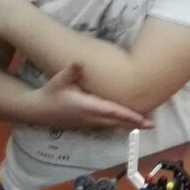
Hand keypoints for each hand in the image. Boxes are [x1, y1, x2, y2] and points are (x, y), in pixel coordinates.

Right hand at [33, 63, 152, 130]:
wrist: (37, 110)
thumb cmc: (50, 93)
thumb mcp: (58, 80)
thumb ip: (71, 72)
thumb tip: (80, 63)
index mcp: (86, 107)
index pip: (111, 111)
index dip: (127, 115)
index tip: (141, 119)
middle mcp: (89, 118)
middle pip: (116, 122)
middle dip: (134, 124)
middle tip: (152, 126)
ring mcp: (88, 123)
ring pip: (112, 125)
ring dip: (128, 125)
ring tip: (146, 125)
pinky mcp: (86, 125)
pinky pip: (106, 126)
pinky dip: (118, 125)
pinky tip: (128, 124)